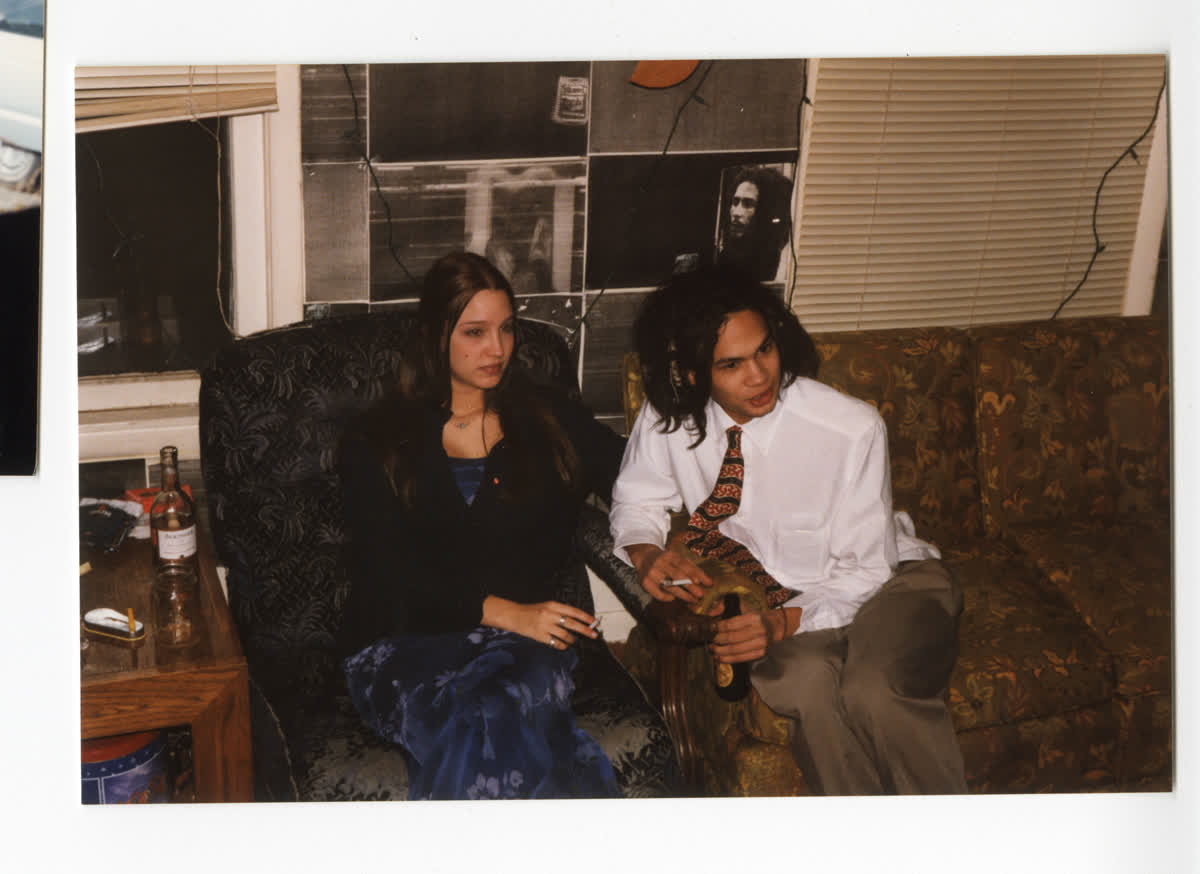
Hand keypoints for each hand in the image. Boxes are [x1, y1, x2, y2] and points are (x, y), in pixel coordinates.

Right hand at [483, 596, 598, 649]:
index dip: (586, 617)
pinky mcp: (540, 636)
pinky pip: (556, 643)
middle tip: (594, 635)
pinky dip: (562, 646)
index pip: (574, 611)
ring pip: (565, 635)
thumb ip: (560, 612)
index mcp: (553, 605)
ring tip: (573, 641)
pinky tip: (564, 646)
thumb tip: (577, 620)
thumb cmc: (531, 611)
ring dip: (572, 640)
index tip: (594, 622)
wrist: (513, 615)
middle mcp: (550, 615)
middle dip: (585, 630)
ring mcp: (545, 626)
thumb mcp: (546, 607)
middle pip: (572, 624)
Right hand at [626, 543, 712, 603]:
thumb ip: (691, 568)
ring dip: (682, 594)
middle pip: (677, 575)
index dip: (694, 573)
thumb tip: (707, 582)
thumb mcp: (677, 558)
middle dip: (690, 586)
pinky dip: (667, 597)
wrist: (644, 556)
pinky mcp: (645, 582)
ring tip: (693, 600)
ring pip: (669, 586)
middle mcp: (659, 563)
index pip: (683, 564)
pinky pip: (658, 593)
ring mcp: (651, 573)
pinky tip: (673, 598)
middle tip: (700, 594)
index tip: (704, 582)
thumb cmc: (666, 560)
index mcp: (669, 555)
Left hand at [709, 607, 799, 663]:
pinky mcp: (762, 653)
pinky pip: (743, 658)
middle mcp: (759, 630)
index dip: (719, 628)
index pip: (732, 623)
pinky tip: (720, 658)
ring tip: (712, 651)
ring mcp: (762, 643)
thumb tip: (710, 613)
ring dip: (722, 652)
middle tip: (709, 641)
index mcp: (754, 617)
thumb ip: (726, 607)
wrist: (779, 626)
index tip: (710, 629)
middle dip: (718, 641)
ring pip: (737, 650)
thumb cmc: (758, 616)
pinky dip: (730, 659)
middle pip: (733, 638)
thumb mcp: (745, 607)